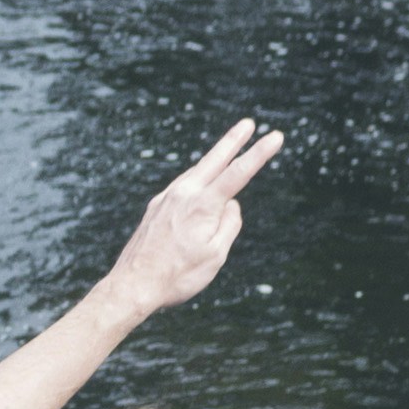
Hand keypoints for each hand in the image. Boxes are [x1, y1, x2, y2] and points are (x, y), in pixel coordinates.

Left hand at [102, 118, 283, 315]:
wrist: (132, 285)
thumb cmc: (178, 276)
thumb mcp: (215, 255)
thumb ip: (229, 225)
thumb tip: (231, 204)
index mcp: (203, 205)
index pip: (239, 172)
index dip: (259, 153)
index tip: (276, 136)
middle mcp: (183, 194)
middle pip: (214, 159)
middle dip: (233, 140)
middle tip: (248, 123)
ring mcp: (166, 198)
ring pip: (196, 173)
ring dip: (213, 161)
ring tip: (227, 154)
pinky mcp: (156, 207)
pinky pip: (182, 189)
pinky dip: (196, 182)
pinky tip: (199, 188)